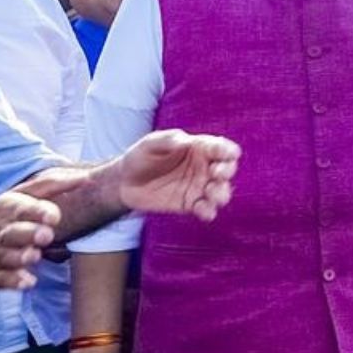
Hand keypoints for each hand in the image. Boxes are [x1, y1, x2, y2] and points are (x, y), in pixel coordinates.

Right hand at [0, 191, 60, 290]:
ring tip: (33, 256)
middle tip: (44, 235)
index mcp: (8, 208)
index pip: (23, 207)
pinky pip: (1, 280)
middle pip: (16, 232)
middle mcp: (0, 231)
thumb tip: (86, 177)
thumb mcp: (16, 196)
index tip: (53, 217)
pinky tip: (28, 281)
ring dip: (23, 257)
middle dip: (31, 233)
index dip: (40, 212)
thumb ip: (50, 186)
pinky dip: (14, 281)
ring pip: (10, 257)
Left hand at [117, 130, 240, 220]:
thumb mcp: (151, 143)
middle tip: (216, 174)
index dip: (228, 151)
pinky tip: (202, 211)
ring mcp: (199, 187)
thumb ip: (168, 140)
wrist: (124, 182)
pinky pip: (207, 210)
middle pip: (227, 169)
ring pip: (221, 191)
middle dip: (227, 171)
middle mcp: (204, 167)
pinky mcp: (191, 205)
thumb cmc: (140, 157)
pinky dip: (209, 211)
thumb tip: (185, 141)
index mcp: (199, 148)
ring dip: (222, 194)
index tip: (229, 155)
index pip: (221, 148)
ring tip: (211, 194)